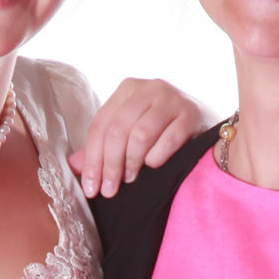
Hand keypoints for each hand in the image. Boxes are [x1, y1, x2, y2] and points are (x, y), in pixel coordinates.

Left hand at [68, 79, 206, 197]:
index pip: (101, 124)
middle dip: (109, 165)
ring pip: (140, 133)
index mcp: (128, 89)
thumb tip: (72, 165)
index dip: (92, 159)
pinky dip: (157, 156)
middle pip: (117, 129)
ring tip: (131, 179)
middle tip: (109, 190)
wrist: (205, 125)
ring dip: (132, 161)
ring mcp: (171, 98)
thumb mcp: (130, 134)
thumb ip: (103, 147)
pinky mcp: (190, 114)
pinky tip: (153, 166)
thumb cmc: (162, 131)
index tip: (91, 188)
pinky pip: (168, 139)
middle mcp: (149, 88)